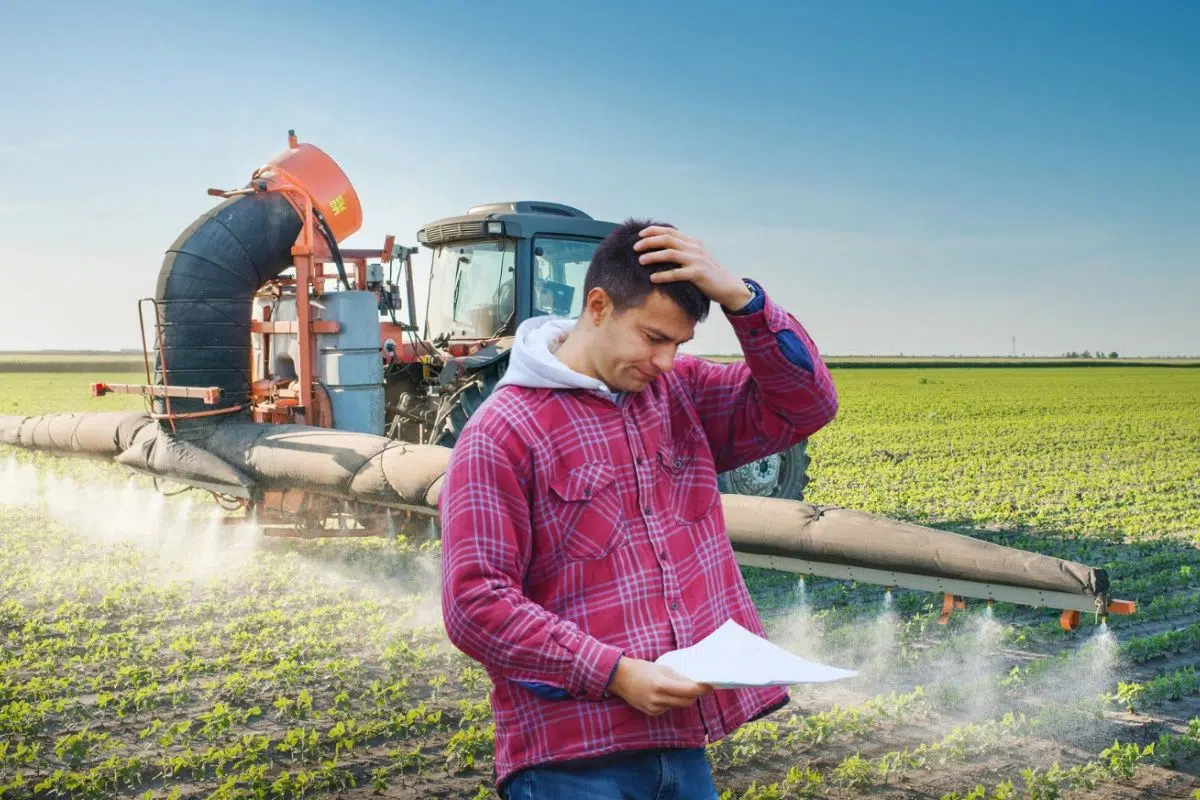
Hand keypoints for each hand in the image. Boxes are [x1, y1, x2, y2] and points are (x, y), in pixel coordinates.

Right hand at [607, 656, 712, 715]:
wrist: (620, 678)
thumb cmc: (642, 669)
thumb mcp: (662, 668)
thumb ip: (678, 678)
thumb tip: (695, 683)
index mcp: (661, 685)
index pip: (688, 690)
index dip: (701, 689)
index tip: (710, 686)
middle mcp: (658, 699)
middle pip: (686, 702)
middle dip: (695, 695)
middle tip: (700, 687)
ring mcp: (654, 708)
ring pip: (678, 706)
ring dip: (683, 698)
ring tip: (681, 688)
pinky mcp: (652, 713)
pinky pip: (668, 708)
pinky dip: (672, 701)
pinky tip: (665, 694)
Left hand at [633, 226, 753, 311]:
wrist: (727, 286)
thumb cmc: (707, 273)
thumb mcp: (696, 257)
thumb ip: (682, 250)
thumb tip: (660, 247)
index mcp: (692, 242)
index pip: (670, 231)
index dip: (653, 231)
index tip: (639, 235)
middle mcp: (694, 248)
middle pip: (667, 239)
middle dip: (649, 242)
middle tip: (635, 247)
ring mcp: (697, 260)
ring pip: (670, 254)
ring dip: (653, 256)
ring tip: (640, 260)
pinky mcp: (698, 274)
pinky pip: (677, 273)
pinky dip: (663, 275)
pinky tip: (652, 278)